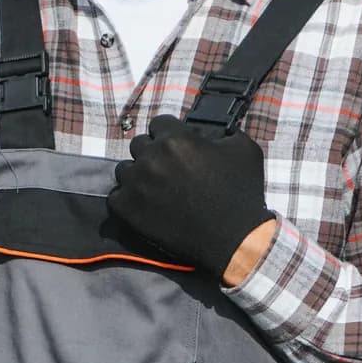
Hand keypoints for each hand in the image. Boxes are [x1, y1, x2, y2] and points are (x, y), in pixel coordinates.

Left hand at [111, 115, 275, 281]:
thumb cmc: (240, 194)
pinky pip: (115, 196)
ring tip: (154, 189)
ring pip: (124, 169)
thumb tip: (215, 133)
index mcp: (176, 139)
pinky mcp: (129, 209)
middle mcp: (151, 157)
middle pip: (138, 144)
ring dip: (137, 176)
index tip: (177, 148)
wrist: (233, 239)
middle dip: (152, 153)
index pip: (159, 123)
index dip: (169, 135)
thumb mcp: (245, 150)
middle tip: (167, 170)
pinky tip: (144, 204)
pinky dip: (127, 199)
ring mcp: (137, 184)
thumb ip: (225, 133)